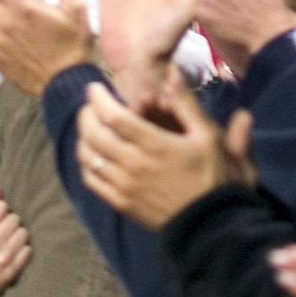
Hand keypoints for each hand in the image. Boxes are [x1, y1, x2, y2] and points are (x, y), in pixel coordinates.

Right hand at [0, 184, 28, 296]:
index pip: (0, 206)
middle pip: (14, 218)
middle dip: (8, 222)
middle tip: (1, 231)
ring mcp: (3, 258)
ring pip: (23, 232)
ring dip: (16, 235)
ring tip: (7, 241)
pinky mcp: (12, 270)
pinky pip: (27, 249)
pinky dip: (21, 249)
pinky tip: (11, 253)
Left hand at [76, 77, 227, 228]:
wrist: (209, 224)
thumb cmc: (212, 177)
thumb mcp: (207, 136)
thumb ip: (187, 104)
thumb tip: (172, 73)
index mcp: (152, 144)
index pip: (111, 114)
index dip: (97, 97)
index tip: (95, 88)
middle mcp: (132, 164)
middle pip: (92, 133)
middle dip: (86, 113)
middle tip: (91, 106)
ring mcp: (123, 186)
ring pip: (87, 156)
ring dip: (83, 138)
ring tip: (90, 128)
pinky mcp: (120, 203)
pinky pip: (91, 180)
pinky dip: (87, 164)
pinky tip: (94, 156)